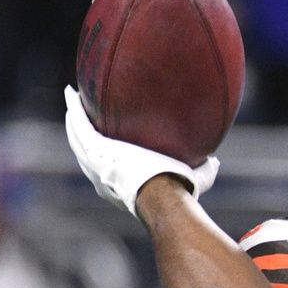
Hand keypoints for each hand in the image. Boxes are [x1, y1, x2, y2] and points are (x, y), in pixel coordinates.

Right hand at [63, 86, 218, 216]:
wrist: (161, 195)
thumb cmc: (178, 193)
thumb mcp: (192, 182)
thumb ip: (204, 172)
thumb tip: (214, 161)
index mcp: (119, 187)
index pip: (106, 172)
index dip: (103, 160)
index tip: (105, 149)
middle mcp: (101, 177)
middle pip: (86, 153)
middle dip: (82, 137)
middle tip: (80, 121)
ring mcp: (95, 162)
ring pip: (78, 137)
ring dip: (74, 119)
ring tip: (72, 101)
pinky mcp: (95, 148)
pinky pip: (80, 125)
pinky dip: (74, 108)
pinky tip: (72, 92)